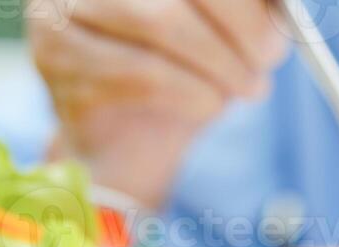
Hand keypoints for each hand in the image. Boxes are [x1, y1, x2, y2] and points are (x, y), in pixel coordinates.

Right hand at [26, 0, 287, 206]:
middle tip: (267, 62)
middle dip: (241, 26)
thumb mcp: (228, 33)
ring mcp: (60, 8)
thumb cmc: (184, 71)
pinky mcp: (56, 58)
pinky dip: (193, 93)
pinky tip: (209, 104)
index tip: (278, 32)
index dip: (243, 4)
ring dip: (220, 64)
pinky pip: (143, 73)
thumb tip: (282, 9)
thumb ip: (252, 11)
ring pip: (161, 22)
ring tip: (245, 88)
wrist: (130, 140)